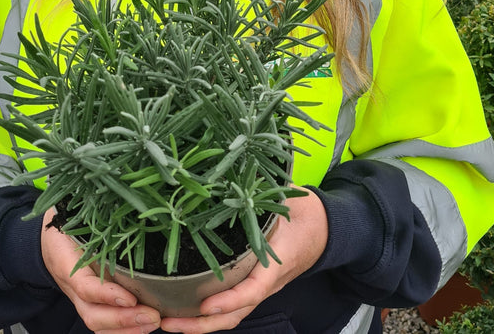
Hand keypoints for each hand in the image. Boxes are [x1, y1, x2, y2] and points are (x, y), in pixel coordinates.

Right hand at [41, 210, 160, 333]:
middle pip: (94, 315)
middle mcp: (73, 286)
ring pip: (98, 324)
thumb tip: (116, 195)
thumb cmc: (62, 223)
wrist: (44, 240)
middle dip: (123, 320)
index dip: (106, 294)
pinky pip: (103, 324)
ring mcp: (80, 298)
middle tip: (153, 315)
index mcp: (67, 262)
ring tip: (153, 323)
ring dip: (126, 330)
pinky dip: (123, 330)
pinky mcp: (90, 303)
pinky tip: (144, 326)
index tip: (130, 297)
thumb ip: (90, 210)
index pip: (86, 287)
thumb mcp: (70, 214)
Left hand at [160, 189, 327, 333]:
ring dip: (200, 324)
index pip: (253, 289)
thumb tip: (229, 175)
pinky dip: (208, 312)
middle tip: (169, 323)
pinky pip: (231, 304)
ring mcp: (259, 286)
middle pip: (235, 314)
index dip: (229, 300)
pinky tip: (183, 309)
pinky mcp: (252, 283)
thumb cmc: (302, 214)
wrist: (324, 228)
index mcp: (275, 263)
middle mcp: (266, 282)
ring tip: (169, 322)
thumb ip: (260, 193)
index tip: (205, 305)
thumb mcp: (284, 201)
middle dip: (202, 325)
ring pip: (231, 315)